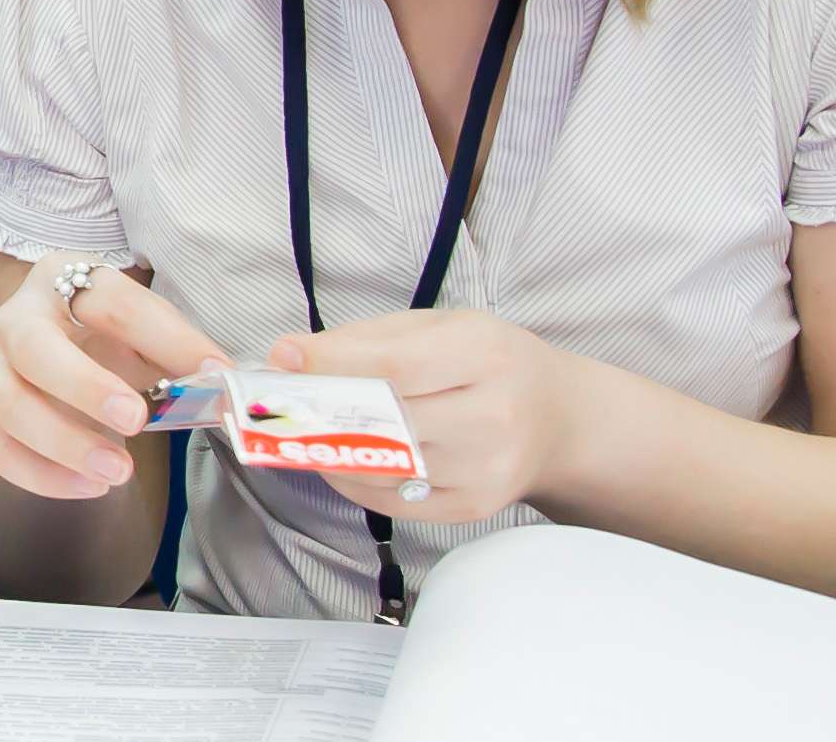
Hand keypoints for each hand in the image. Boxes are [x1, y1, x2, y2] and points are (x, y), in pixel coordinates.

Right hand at [0, 256, 226, 503]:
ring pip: (9, 406)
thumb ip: (180, 351)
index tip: (213, 372)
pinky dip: (41, 476)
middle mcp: (16, 317)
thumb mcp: (147, 329)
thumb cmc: (110, 334)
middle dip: (84, 388)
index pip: (113, 303)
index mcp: (64, 280)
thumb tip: (221, 384)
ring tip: (119, 472)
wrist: (60, 341)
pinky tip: (90, 486)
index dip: (165, 338)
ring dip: (64, 444)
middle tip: (136, 421)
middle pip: (34, 349)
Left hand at [268, 310, 575, 525]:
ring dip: (326, 448)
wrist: (557, 420)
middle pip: (385, 421)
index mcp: (486, 356)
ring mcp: (486, 470)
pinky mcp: (473, 507)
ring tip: (303, 426)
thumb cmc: (487, 363)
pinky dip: (351, 479)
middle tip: (278, 400)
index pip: (394, 367)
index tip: (283, 358)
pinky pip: (390, 501)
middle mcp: (493, 417)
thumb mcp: (439, 327)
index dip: (330, 365)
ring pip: (381, 466)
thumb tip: (289, 356)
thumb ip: (364, 339)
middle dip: (318, 410)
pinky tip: (337, 456)